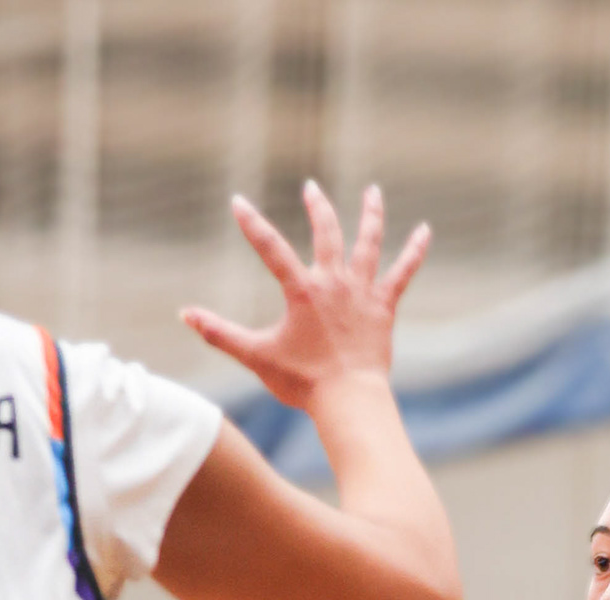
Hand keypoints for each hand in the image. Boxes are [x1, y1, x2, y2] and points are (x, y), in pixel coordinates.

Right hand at [182, 183, 429, 411]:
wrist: (350, 401)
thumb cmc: (303, 383)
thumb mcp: (256, 355)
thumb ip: (219, 333)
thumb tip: (184, 315)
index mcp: (302, 291)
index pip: (270, 247)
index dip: (252, 224)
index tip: (238, 201)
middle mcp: (333, 282)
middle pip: (326, 232)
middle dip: (317, 207)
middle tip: (311, 188)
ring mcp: (362, 292)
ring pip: (368, 242)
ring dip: (370, 214)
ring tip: (374, 192)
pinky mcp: (384, 308)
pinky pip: (402, 273)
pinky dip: (415, 251)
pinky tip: (426, 231)